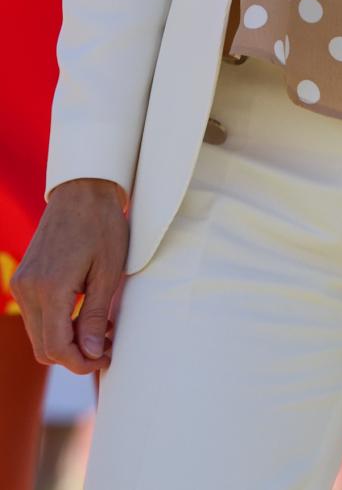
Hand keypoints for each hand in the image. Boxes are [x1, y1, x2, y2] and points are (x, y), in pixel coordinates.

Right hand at [11, 178, 128, 374]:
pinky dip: (57, 324)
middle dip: (74, 355)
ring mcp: (22, 283)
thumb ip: (96, 316)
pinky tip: (83, 313)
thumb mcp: (108, 272)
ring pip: (38, 335)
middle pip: (44, 348)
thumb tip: (90, 354)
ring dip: (66, 340)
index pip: (57, 348)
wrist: (83, 189)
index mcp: (50, 288)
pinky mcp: (23, 278)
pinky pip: (36, 316)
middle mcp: (28, 289)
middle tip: (105, 345)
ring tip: (100, 328)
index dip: (81, 363)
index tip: (105, 357)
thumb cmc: (102, 225)